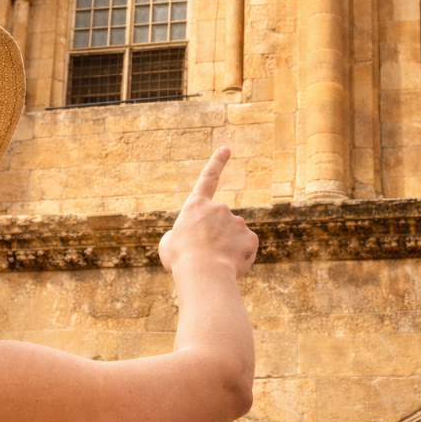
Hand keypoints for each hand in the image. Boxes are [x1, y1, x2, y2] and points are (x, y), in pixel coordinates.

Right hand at [159, 147, 257, 277]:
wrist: (204, 273)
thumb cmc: (181, 259)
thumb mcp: (169, 245)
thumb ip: (181, 236)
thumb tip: (191, 239)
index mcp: (196, 205)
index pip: (208, 178)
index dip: (217, 162)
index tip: (226, 149)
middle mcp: (219, 208)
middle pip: (219, 223)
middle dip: (215, 238)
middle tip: (203, 255)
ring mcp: (237, 222)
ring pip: (233, 236)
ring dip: (225, 248)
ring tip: (214, 263)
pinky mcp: (251, 238)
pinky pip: (245, 248)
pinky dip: (238, 257)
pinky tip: (229, 265)